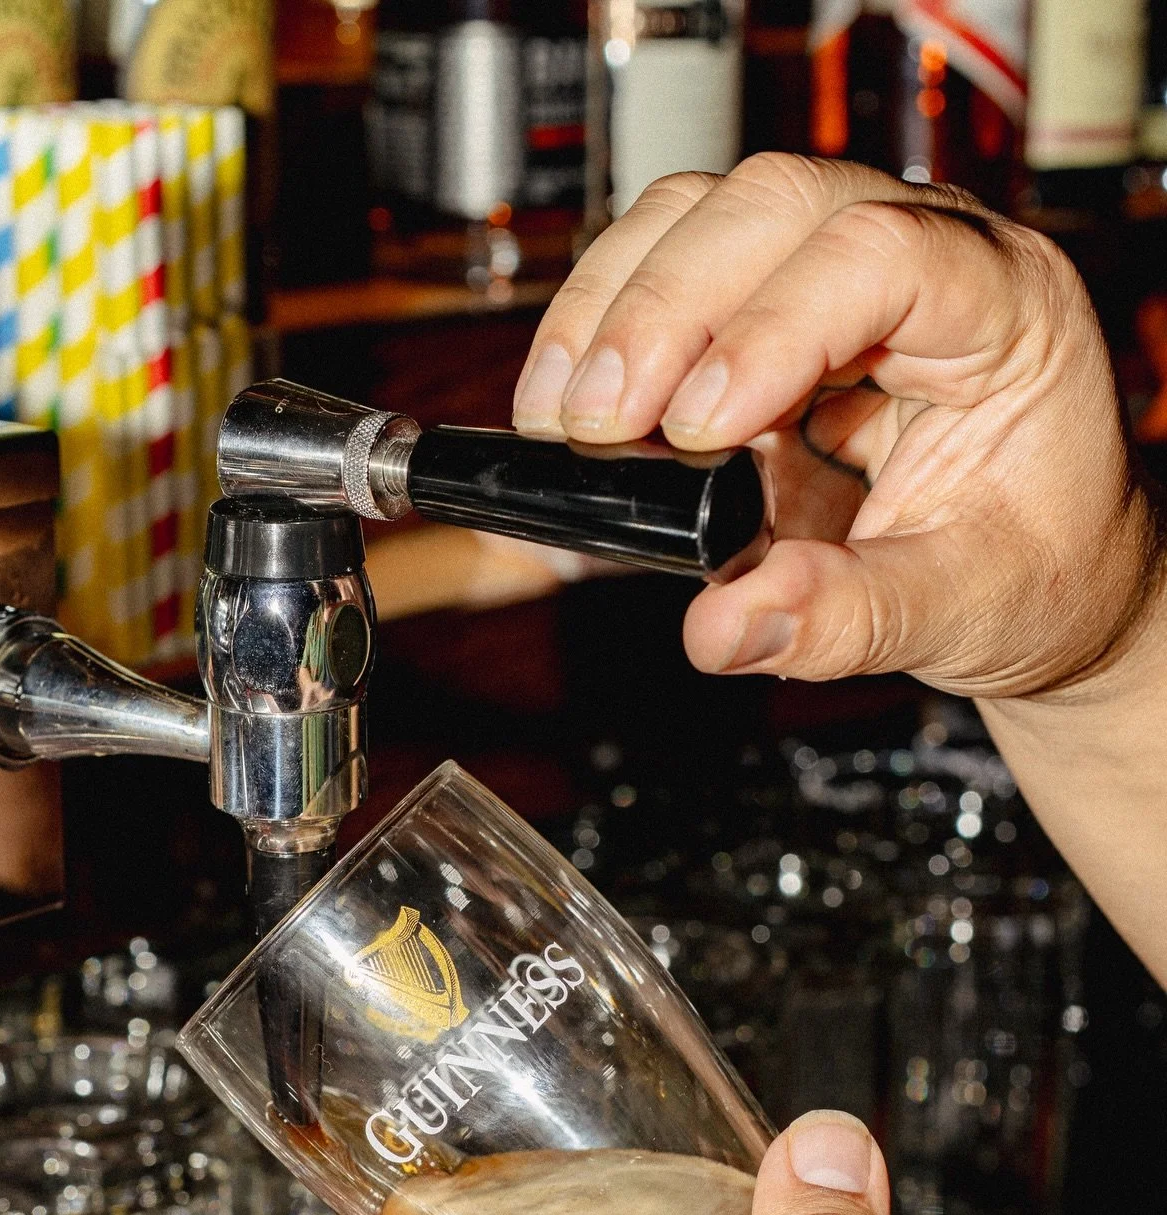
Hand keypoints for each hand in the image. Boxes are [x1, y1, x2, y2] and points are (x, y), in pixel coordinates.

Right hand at [511, 157, 1165, 701]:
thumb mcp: (957, 610)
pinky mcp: (768, 301)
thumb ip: (843, 618)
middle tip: (599, 423)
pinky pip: (669, 264)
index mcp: (1005, 307)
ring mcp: (838, 264)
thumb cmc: (1029, 570)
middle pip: (773, 206)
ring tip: (562, 417)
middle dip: (666, 307)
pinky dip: (602, 324)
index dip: (773, 327)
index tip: (699, 428)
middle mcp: (926, 251)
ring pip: (705, 215)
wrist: (1037, 573)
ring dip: (612, 305)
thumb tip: (724, 625)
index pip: (880, 254)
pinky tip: (565, 404)